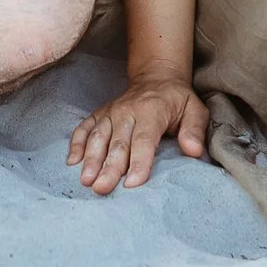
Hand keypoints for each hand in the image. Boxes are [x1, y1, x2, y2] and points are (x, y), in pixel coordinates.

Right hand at [67, 75, 207, 193]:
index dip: (139, 162)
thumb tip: (193, 151)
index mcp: (152, 110)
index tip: (133, 184)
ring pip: (98, 137)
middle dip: (109, 167)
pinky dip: (76, 143)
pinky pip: (84, 128)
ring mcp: (111, 112)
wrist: (156, 77)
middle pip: (118, 143)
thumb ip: (194, 130)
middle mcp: (127, 110)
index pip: (144, 139)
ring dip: (91, 159)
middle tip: (101, 188)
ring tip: (85, 180)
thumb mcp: (195, 110)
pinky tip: (71, 162)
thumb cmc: (177, 100)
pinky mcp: (100, 114)